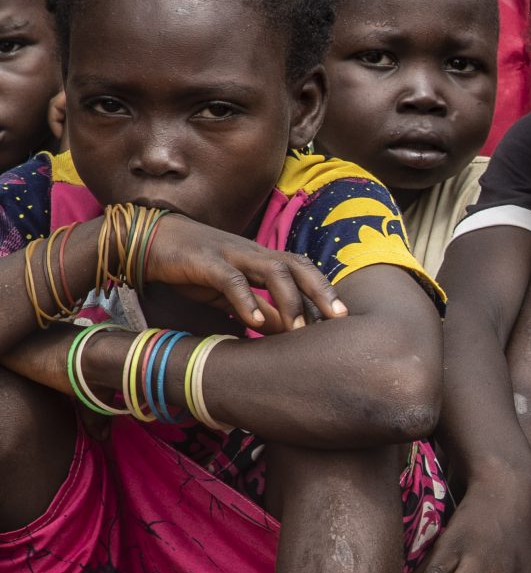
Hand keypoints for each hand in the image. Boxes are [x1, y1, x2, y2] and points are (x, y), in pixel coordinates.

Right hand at [140, 214, 342, 331]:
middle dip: (321, 291)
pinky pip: (230, 280)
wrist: (146, 240)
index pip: (303, 272)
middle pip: (297, 266)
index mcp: (261, 259)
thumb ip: (259, 309)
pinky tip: (254, 323)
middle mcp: (252, 253)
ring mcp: (230, 254)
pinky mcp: (204, 261)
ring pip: (272, 270)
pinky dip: (245, 300)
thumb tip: (286, 331)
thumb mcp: (230, 292)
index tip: (342, 319)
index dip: (323, 292)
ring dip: (289, 300)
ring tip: (299, 329)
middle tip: (338, 319)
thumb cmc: (193, 267)